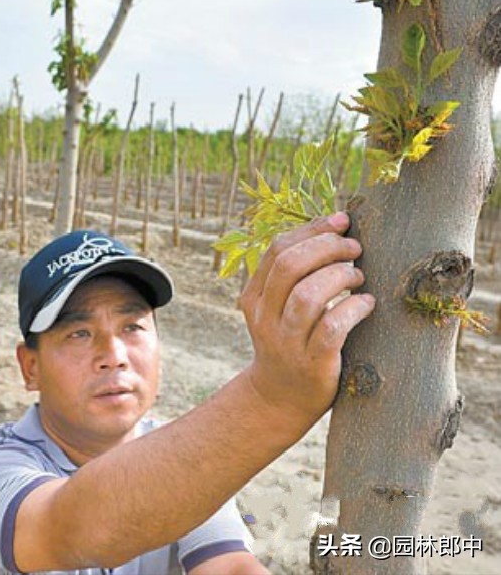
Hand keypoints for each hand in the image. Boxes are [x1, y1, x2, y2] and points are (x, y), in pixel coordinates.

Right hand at [240, 212, 374, 421]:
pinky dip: (353, 309)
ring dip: (340, 276)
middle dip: (327, 248)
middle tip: (355, 248)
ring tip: (359, 277)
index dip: (312, 230)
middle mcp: (265, 318)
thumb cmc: (293, 342)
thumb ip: (296, 277)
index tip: (342, 221)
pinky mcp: (312, 364)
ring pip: (308, 296)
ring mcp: (286, 343)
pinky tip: (366, 304)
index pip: (277, 250)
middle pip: (290, 266)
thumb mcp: (280, 308)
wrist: (281, 399)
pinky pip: (332, 328)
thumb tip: (336, 228)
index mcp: (254, 298)